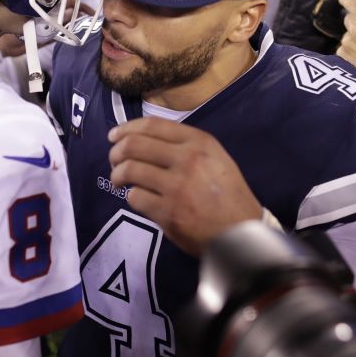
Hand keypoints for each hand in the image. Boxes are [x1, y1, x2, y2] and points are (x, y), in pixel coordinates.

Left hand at [108, 118, 262, 255]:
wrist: (241, 231)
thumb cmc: (228, 194)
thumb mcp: (216, 158)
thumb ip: (186, 146)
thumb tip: (145, 140)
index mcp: (199, 142)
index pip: (152, 125)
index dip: (127, 128)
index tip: (115, 136)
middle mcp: (187, 159)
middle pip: (134, 145)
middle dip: (116, 151)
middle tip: (114, 160)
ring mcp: (176, 186)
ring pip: (129, 170)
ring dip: (117, 174)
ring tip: (119, 180)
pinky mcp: (168, 212)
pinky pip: (135, 197)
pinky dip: (131, 197)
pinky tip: (138, 198)